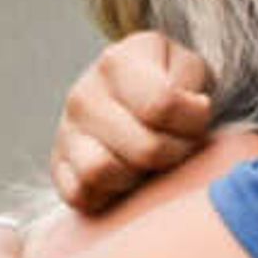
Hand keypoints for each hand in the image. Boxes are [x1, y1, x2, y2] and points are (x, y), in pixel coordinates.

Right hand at [52, 33, 215, 210]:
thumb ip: (194, 80)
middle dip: (176, 154)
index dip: (193, 120)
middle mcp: (83, 96)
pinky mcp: (58, 167)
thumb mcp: (187, 64)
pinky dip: (109, 195)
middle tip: (181, 145)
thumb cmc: (166, 82)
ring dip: (140, 178)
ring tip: (152, 164)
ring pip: (103, 172)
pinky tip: (128, 179)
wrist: (129, 95)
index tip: (199, 115)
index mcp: (116, 62)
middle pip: (144, 149)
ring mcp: (66, 133)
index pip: (161, 105)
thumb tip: (194, 107)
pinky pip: (80, 195)